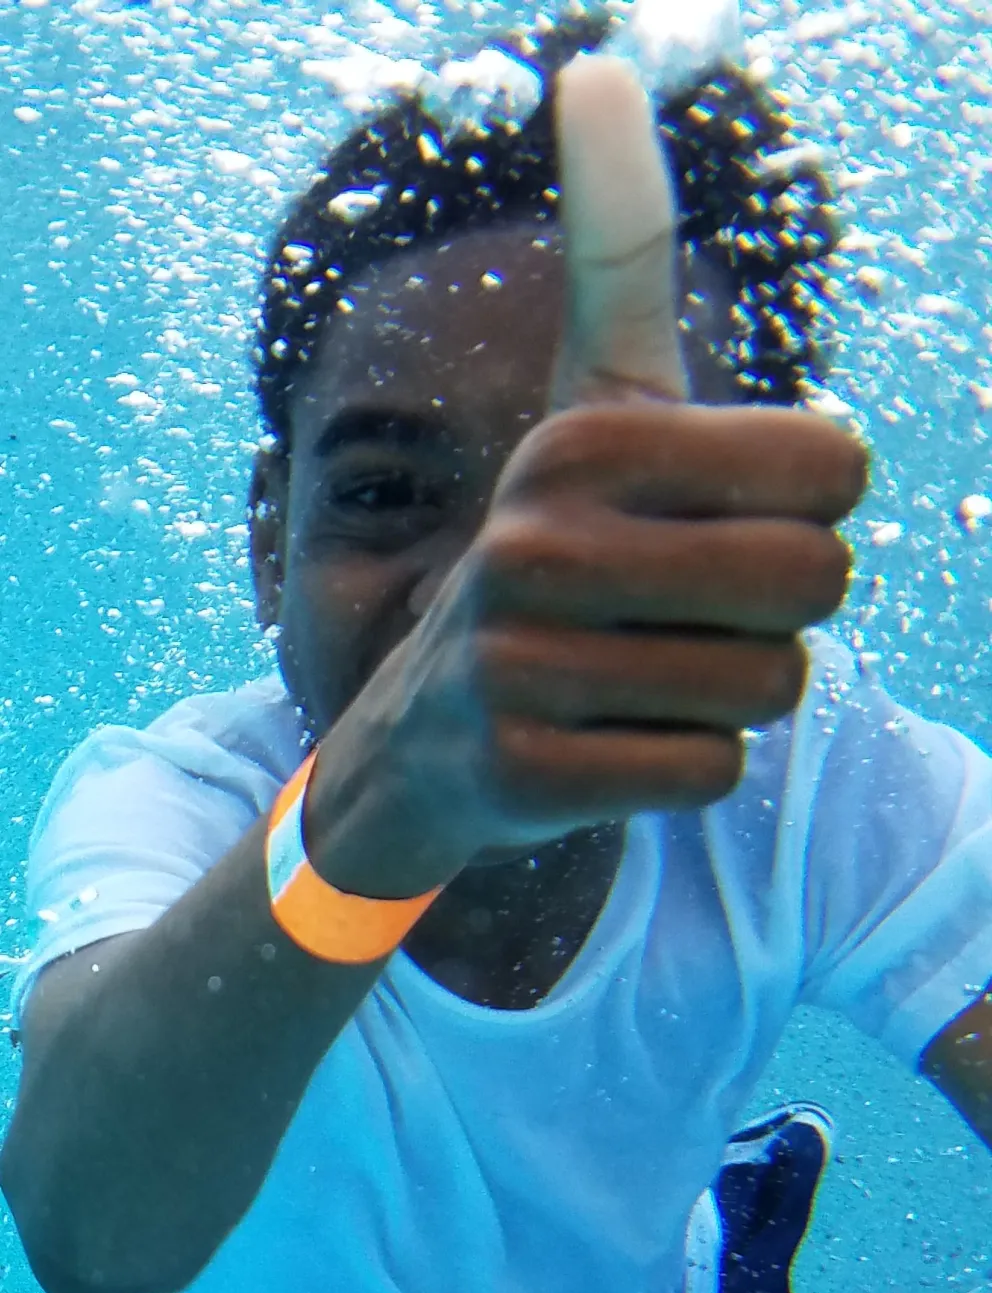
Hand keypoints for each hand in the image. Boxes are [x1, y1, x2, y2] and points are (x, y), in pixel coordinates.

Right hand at [309, 55, 865, 891]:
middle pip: (818, 581)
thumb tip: (596, 67)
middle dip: (780, 609)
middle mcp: (534, 542)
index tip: (722, 520)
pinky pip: (709, 771)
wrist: (427, 735)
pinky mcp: (522, 773)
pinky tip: (605, 741)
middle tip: (686, 612)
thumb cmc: (552, 553)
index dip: (809, 506)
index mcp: (579, 440)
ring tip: (638, 675)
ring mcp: (517, 666)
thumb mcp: (591, 405)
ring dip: (731, 690)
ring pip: (769, 687)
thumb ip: (618, 252)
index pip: (836, 466)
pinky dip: (682, 764)